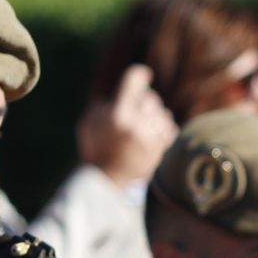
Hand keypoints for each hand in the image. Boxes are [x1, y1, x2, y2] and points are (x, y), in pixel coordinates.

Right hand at [76, 64, 177, 188]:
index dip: (139, 75)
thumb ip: (100, 107)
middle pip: (151, 98)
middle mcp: (136, 123)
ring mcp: (151, 137)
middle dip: (142, 104)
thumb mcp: (87, 126)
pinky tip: (150, 139)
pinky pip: (170, 128)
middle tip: (133, 116)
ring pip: (162, 113)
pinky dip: (162, 132)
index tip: (143, 75)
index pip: (135, 80)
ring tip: (140, 132)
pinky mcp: (161, 149)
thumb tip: (116, 97)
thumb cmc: (95, 151)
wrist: (107, 182)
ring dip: (152, 119)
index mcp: (117, 114)